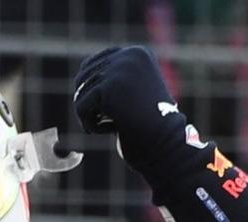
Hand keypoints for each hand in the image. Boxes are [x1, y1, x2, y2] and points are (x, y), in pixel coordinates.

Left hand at [73, 46, 183, 173]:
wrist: (167, 141)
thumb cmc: (152, 126)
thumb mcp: (134, 97)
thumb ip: (114, 83)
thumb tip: (80, 80)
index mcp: (137, 54)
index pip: (93, 63)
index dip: (89, 89)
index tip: (100, 112)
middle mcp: (129, 55)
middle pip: (84, 76)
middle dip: (88, 103)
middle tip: (101, 122)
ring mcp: (119, 69)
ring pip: (81, 92)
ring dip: (90, 115)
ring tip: (108, 127)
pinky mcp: (109, 87)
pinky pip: (82, 106)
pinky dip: (90, 123)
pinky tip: (110, 131)